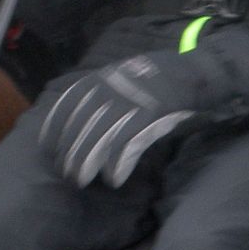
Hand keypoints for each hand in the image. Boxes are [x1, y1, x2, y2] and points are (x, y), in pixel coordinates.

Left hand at [39, 53, 208, 186]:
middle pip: (81, 122)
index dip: (55, 126)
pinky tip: (114, 177)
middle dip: (69, 150)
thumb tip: (84, 118)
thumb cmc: (164, 78)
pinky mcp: (152, 112)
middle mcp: (114, 85)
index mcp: (106, 77)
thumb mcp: (128, 77)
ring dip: (87, 159)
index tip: (47, 147)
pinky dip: (118, 162)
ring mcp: (133, 99)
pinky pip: (128, 140)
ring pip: (100, 133)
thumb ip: (107, 92)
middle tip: (66, 173)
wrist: (201, 70)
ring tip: (81, 179)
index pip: (69, 102)